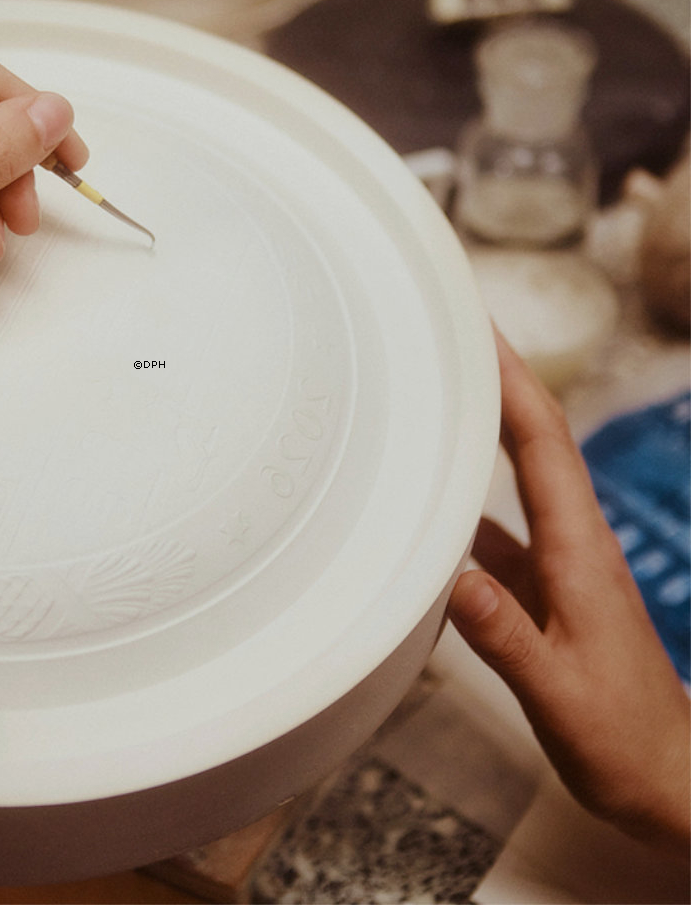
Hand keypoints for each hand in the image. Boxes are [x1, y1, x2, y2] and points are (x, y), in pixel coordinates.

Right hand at [449, 330, 689, 853]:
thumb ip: (506, 638)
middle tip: (452, 330)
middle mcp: (572, 542)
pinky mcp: (545, 587)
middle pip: (535, 438)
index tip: (477, 330)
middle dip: (498, 376)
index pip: (543, 444)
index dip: (512, 380)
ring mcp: (560, 562)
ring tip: (440, 391)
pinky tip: (438, 499)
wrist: (667, 776)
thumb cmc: (621, 739)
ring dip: (486, 424)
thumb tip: (455, 580)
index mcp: (578, 551)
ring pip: (520, 473)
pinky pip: (503, 520)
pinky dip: (472, 492)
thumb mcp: (560, 695)